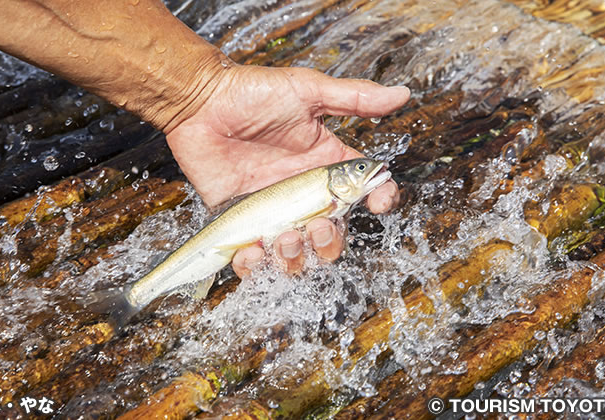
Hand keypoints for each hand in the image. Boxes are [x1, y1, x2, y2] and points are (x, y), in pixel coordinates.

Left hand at [165, 64, 407, 277]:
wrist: (201, 103)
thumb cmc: (253, 93)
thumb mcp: (307, 91)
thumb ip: (354, 98)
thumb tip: (403, 94)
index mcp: (325, 167)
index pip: (363, 193)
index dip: (380, 201)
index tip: (379, 203)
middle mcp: (302, 195)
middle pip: (332, 236)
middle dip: (330, 240)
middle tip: (315, 224)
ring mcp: (272, 212)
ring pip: (296, 255)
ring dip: (296, 256)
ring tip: (283, 236)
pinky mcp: (241, 223)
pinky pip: (253, 260)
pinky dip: (255, 266)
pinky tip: (251, 249)